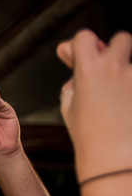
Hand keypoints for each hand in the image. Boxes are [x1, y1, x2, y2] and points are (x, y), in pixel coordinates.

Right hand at [58, 30, 131, 178]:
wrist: (115, 158)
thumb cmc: (90, 136)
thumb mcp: (69, 107)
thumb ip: (73, 81)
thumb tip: (75, 69)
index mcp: (88, 69)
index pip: (84, 37)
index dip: (81, 45)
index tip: (77, 55)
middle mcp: (115, 68)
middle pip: (121, 39)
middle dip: (115, 50)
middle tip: (110, 69)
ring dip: (127, 71)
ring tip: (120, 95)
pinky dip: (130, 91)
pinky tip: (125, 106)